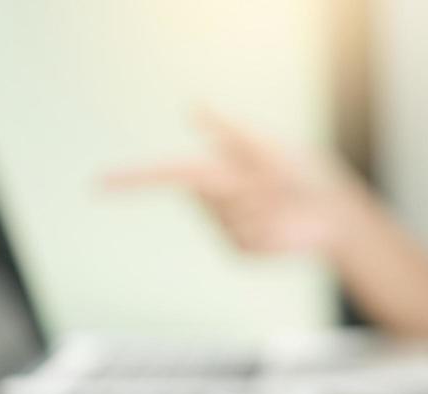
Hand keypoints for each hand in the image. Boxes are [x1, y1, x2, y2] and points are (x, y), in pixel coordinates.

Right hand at [103, 109, 355, 254]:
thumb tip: (194, 107)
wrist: (331, 211)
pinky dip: (267, 232)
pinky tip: (282, 226)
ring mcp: (225, 230)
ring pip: (227, 222)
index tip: (96, 184)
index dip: (131, 180)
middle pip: (205, 197)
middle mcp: (214, 203)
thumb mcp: (267, 147)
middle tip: (272, 182)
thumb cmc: (300, 171)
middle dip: (239, 187)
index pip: (164, 175)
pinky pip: (244, 242)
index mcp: (214, 172)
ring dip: (259, 209)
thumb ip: (229, 131)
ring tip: (281, 202)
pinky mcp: (242, 252)